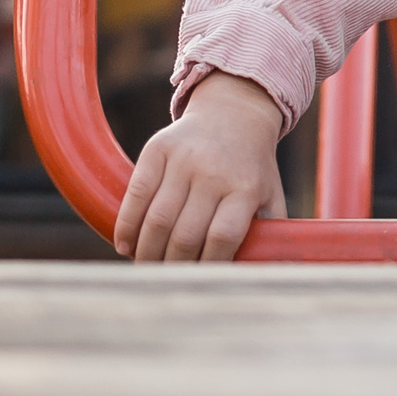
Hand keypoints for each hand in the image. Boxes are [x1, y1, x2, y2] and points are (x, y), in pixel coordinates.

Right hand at [115, 71, 286, 262]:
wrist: (234, 113)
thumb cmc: (251, 168)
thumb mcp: (271, 195)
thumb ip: (270, 234)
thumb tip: (264, 275)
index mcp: (245, 187)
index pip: (223, 237)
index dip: (208, 266)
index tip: (200, 282)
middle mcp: (214, 172)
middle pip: (186, 234)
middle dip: (173, 266)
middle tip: (167, 281)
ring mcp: (184, 159)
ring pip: (158, 219)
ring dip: (148, 252)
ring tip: (146, 267)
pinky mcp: (158, 149)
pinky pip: (136, 193)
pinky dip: (127, 225)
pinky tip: (125, 245)